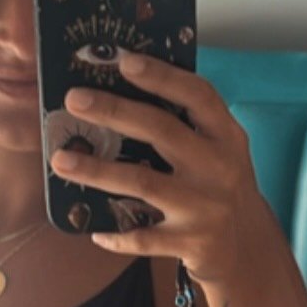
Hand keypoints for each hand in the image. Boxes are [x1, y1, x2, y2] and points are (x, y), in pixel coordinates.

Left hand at [50, 51, 260, 283]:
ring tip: (60, 159)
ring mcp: (204, 206)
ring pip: (142, 183)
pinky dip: (115, 233)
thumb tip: (122, 88)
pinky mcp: (191, 243)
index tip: (125, 61)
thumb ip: (185, 122)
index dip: (163, 76)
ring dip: (97, 171)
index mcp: (225, 135)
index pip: (198, 95)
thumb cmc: (218, 182)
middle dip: (114, 111)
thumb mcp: (217, 147)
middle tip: (74, 99)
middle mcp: (219, 166)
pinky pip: (142, 237)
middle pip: (162, 131)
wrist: (246, 245)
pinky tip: (92, 227)